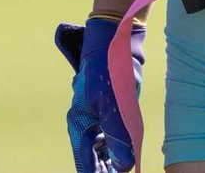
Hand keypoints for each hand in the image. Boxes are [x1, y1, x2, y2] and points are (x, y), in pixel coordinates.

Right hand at [55, 17, 145, 172]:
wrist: (113, 43)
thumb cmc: (108, 71)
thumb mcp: (112, 105)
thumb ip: (117, 136)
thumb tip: (123, 166)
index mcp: (80, 124)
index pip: (86, 161)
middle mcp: (85, 124)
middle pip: (93, 158)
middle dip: (104, 170)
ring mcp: (96, 118)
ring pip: (102, 150)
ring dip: (110, 163)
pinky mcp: (108, 112)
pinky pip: (110, 138)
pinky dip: (116, 150)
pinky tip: (124, 159)